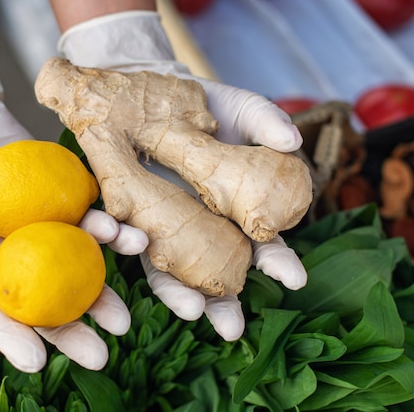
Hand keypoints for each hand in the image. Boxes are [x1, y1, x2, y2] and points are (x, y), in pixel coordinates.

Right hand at [0, 34, 146, 371]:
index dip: (15, 342)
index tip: (37, 363)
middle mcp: (23, 259)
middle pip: (50, 305)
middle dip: (76, 334)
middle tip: (101, 355)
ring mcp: (50, 233)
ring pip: (81, 269)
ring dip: (106, 291)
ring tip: (124, 312)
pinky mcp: (70, 204)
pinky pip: (94, 222)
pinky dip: (112, 232)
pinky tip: (127, 236)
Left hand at [59, 11, 306, 339]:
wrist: (151, 85)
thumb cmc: (203, 102)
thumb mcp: (238, 108)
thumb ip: (265, 121)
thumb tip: (292, 140)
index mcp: (233, 209)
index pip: (259, 244)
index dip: (276, 261)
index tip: (291, 279)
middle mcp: (197, 224)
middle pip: (212, 270)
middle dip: (223, 301)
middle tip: (232, 328)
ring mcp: (159, 220)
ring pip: (165, 265)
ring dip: (175, 291)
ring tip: (188, 311)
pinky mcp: (123, 206)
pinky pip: (122, 230)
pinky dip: (124, 239)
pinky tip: (133, 242)